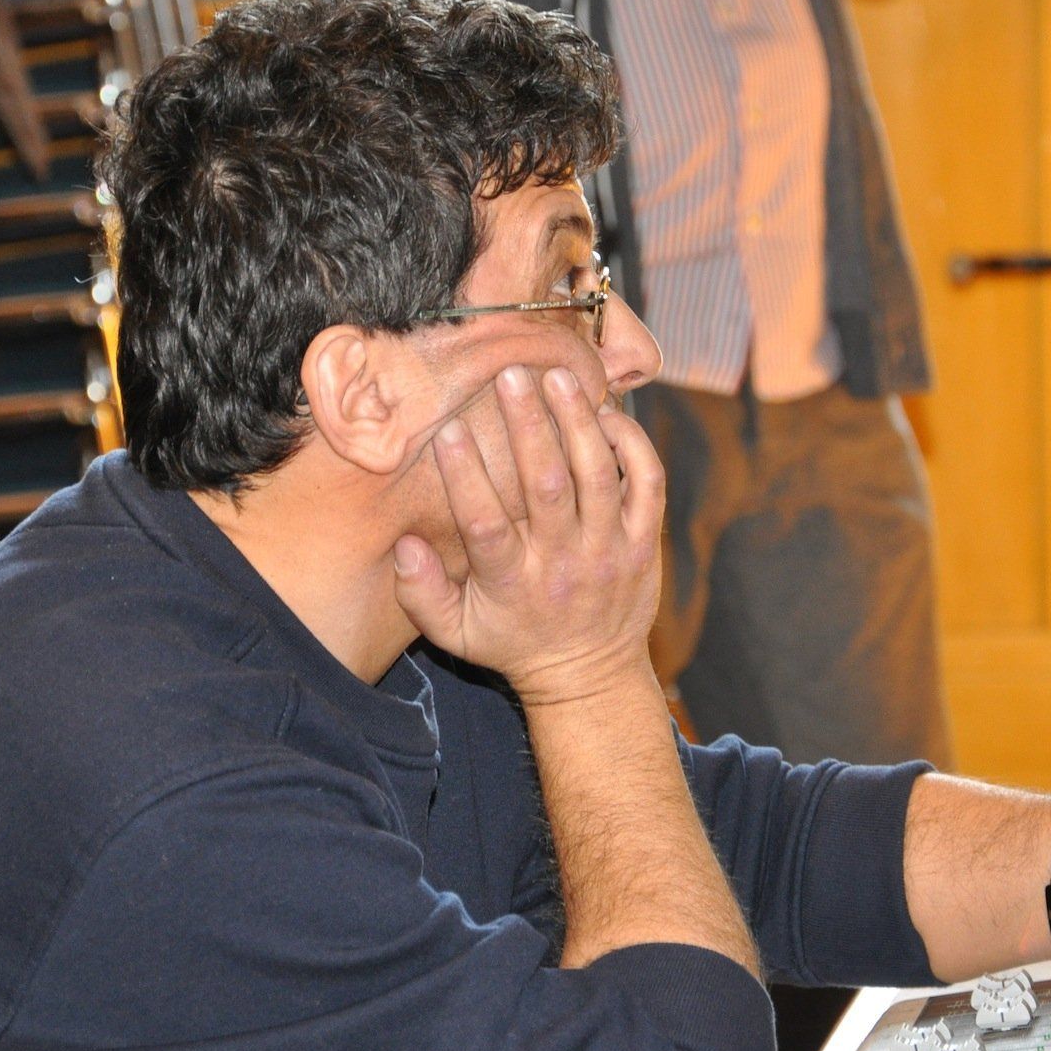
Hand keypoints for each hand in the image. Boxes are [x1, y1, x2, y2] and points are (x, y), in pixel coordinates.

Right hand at [390, 365, 666, 705]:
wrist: (589, 675)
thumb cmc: (512, 643)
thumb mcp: (455, 633)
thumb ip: (420, 592)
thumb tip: (403, 545)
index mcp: (512, 582)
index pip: (485, 524)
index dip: (466, 477)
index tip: (448, 430)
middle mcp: (563, 563)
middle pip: (547, 487)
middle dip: (528, 426)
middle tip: (511, 375)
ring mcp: (609, 550)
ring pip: (597, 476)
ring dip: (577, 421)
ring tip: (558, 376)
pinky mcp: (645, 542)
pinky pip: (647, 484)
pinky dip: (631, 444)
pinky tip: (606, 412)